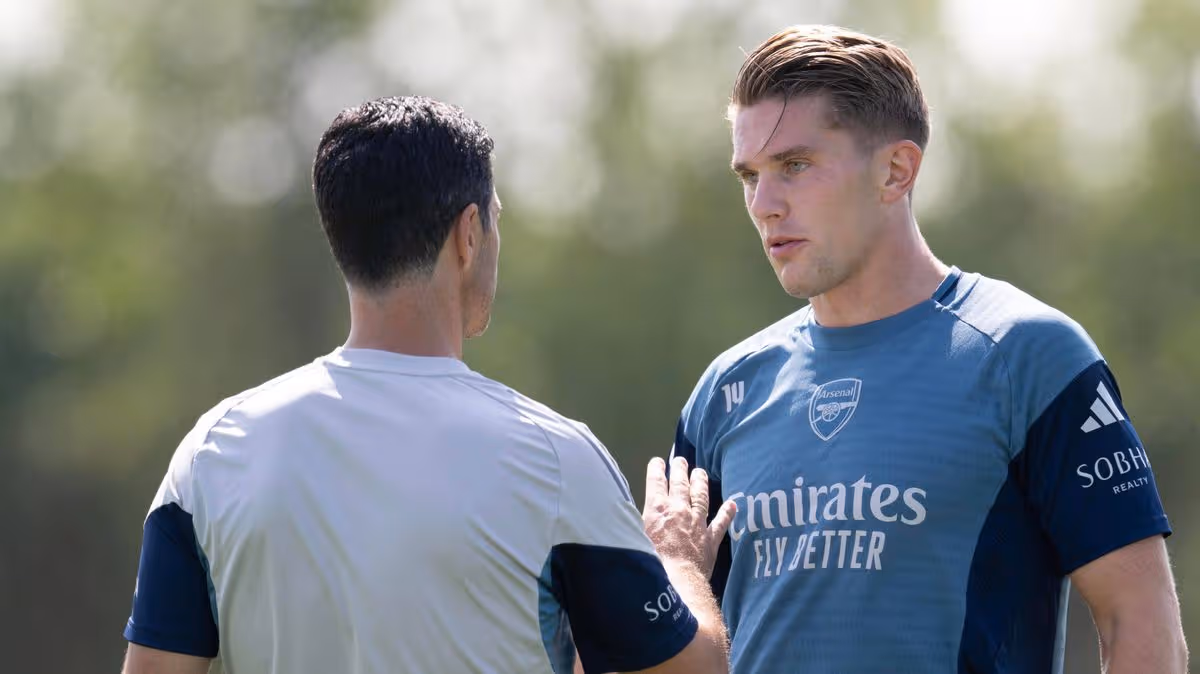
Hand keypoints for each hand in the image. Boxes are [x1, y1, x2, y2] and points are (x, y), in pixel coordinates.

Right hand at [642, 456, 736, 578]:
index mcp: (657, 509)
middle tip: (680, 460)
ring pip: (701, 497)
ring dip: (700, 483)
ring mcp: (697, 523)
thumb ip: (634, 521)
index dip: (657, 470)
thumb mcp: (633, 537)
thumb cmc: (650, 562)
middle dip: (680, 470)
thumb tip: (627, 512)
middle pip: (680, 484)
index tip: (658, 462)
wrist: (676, 581)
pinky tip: (732, 505)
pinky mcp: (709, 539)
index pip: (657, 482)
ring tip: (700, 472)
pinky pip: (720, 523)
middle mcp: (678, 511)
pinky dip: (726, 514)